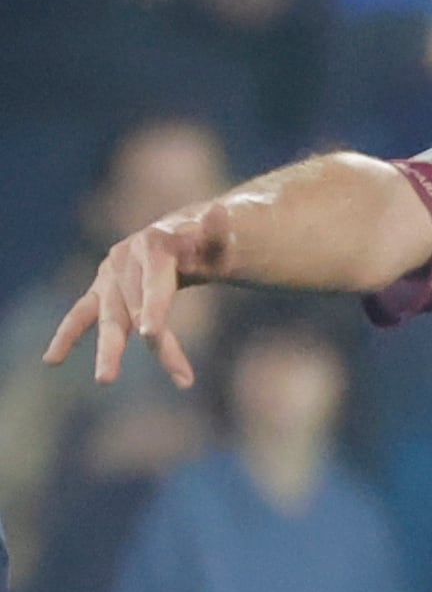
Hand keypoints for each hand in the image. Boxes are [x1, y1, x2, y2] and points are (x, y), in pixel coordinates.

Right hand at [48, 198, 241, 386]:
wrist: (186, 233)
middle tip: (140, 372)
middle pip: (135, 308)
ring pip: (110, 317)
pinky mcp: (102, 288)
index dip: (154, 310)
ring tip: (105, 381)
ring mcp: (110, 274)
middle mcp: (125, 258)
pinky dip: (66, 335)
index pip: (155, 285)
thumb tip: (221, 211)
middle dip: (145, 343)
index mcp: (154, 246)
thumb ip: (218, 234)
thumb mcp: (219, 241)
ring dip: (108, 350)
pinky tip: (50, 360)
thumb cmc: (208, 243)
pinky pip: (82, 314)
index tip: (151, 335)